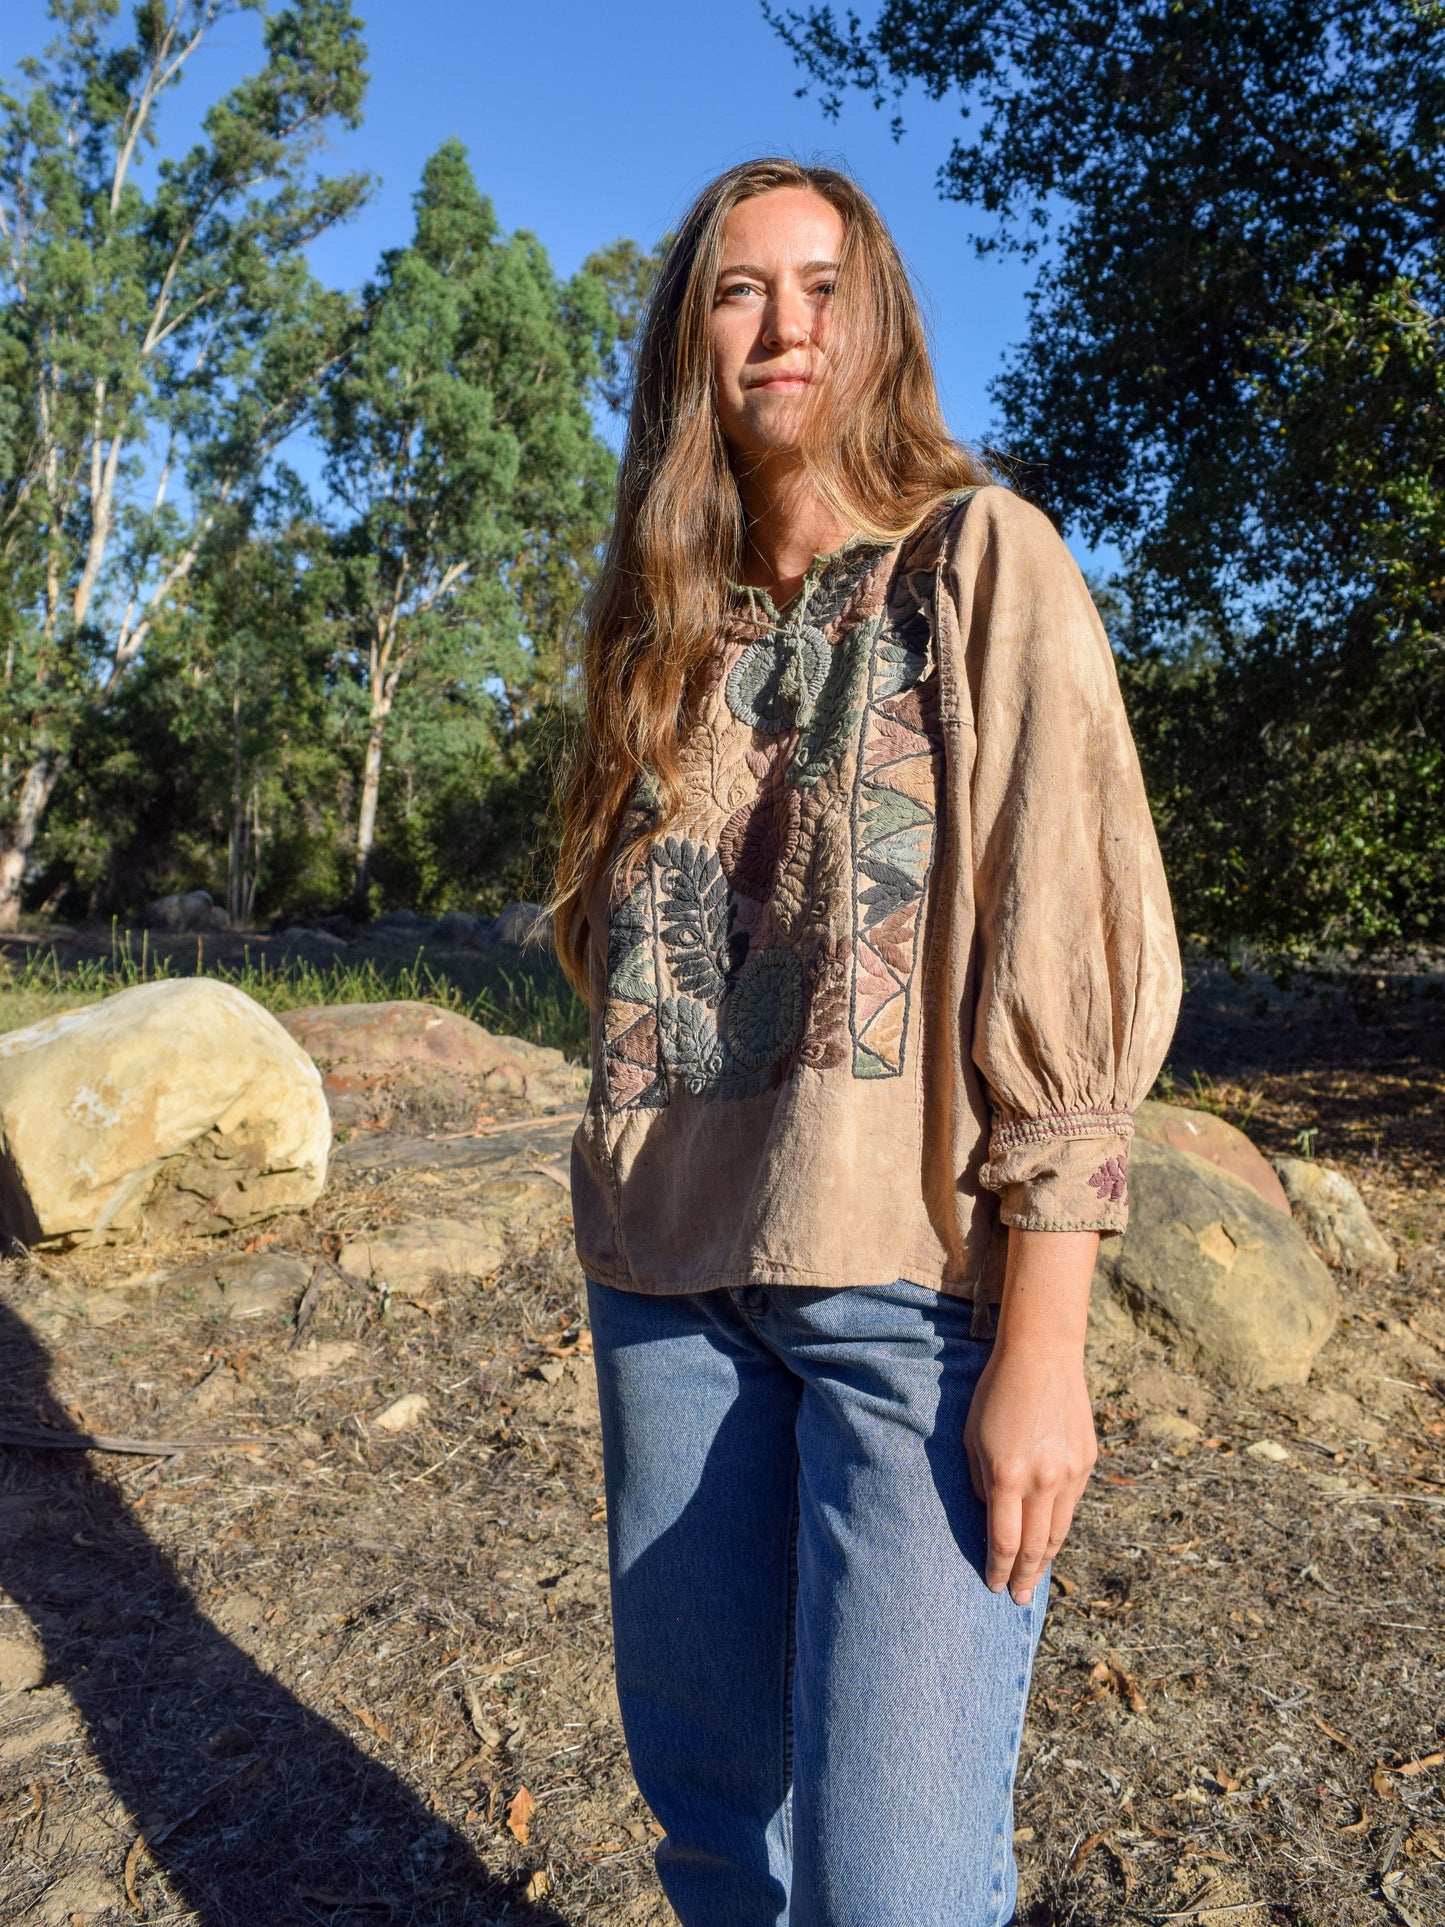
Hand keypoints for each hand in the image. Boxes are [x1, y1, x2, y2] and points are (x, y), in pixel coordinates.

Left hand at [963, 1228, 1099, 1604]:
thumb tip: (988, 1517)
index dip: (996, 1569)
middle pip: (1035, 1546)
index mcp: (1007, 1476)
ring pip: (1059, 1532)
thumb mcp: (972, 1438)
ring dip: (1045, 1560)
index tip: (991, 1586)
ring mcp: (1070, 1473)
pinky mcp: (1087, 1461)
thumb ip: (979, 1482)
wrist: (1042, 1355)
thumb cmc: (995, 1393)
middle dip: (1024, 1576)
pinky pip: (1071, 1505)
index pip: (1003, 1541)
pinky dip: (1059, 1527)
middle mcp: (1043, 1481)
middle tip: (1015, 1598)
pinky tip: (1050, 1538)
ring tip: (1033, 1579)